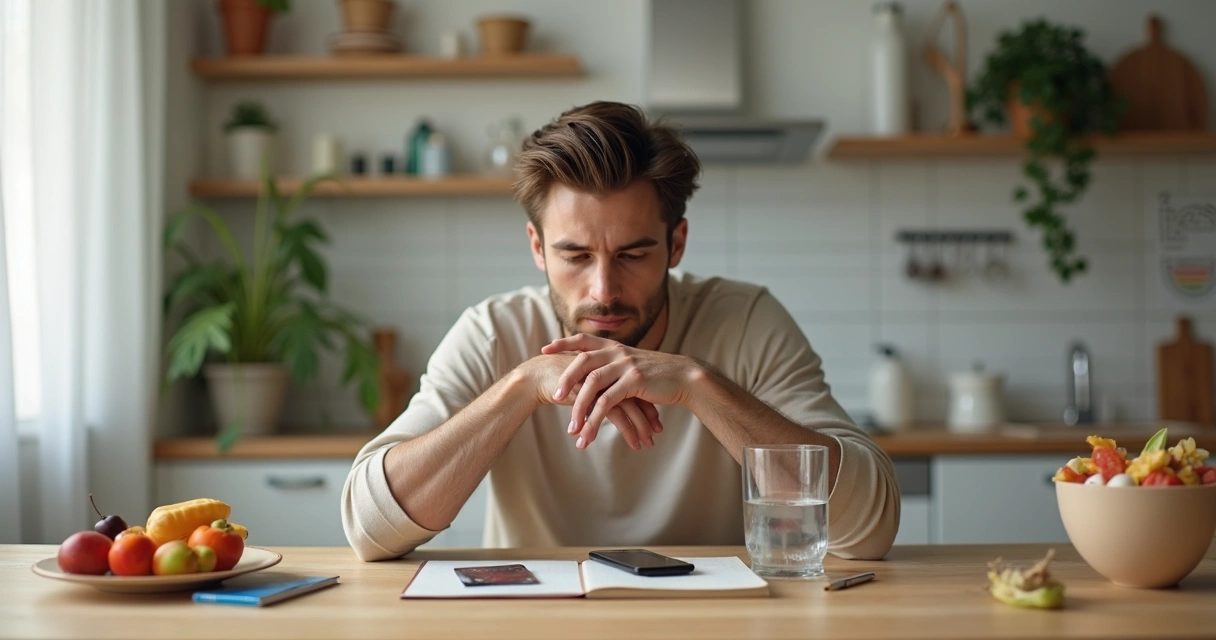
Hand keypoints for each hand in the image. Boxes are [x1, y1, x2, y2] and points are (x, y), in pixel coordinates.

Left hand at [541, 334, 698, 448]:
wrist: (686, 377)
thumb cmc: (659, 375)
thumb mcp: (634, 365)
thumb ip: (615, 367)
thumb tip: (597, 379)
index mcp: (615, 347)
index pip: (584, 339)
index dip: (563, 342)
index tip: (545, 348)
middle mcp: (618, 352)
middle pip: (582, 361)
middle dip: (565, 379)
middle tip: (553, 397)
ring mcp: (625, 365)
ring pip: (592, 385)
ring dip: (579, 408)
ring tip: (572, 429)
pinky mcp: (634, 381)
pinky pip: (607, 402)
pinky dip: (595, 419)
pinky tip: (589, 433)